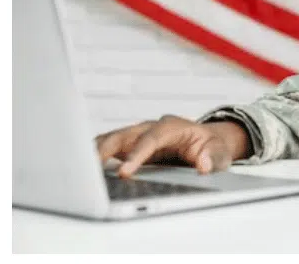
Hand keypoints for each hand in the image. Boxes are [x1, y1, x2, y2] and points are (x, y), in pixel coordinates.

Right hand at [95, 115, 250, 177]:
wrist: (206, 142)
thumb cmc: (212, 147)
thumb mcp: (220, 153)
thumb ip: (213, 158)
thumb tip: (203, 164)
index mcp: (172, 126)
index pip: (151, 139)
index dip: (137, 155)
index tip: (125, 172)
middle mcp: (151, 127)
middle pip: (123, 134)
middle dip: (105, 150)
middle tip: (90, 170)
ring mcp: (137, 135)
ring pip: (111, 139)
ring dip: (95, 152)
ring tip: (78, 170)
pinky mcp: (129, 145)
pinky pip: (108, 148)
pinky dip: (94, 156)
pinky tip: (82, 169)